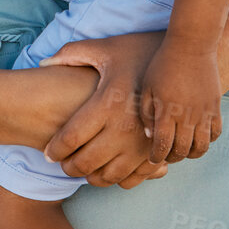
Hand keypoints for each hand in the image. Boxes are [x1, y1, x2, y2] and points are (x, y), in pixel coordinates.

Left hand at [38, 32, 165, 186]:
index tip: (48, 153)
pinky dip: (121, 180)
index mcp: (107, 103)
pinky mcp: (161, 147)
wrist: (186, 56)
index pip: (71, 138)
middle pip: (88, 162)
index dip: (55, 150)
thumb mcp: (104, 49)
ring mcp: (145, 141)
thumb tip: (42, 65)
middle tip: (63, 165)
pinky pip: (137, 177)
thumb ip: (71, 55)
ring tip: (86, 170)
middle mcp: (125, 126)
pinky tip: (112, 169)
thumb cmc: (139, 50)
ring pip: (112, 176)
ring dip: (95, 178)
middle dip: (70, 169)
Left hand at [139, 40, 222, 163]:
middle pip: (183, 150)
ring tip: (183, 149)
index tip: (153, 158)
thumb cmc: (163, 64)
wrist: (191, 45)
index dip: (157, 156)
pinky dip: (208, 141)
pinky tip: (198, 137)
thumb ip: (146, 113)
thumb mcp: (147, 87)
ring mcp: (204, 113)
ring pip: (202, 147)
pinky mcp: (216, 107)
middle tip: (166, 155)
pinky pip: (216, 133)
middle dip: (173, 157)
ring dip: (192, 153)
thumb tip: (151, 136)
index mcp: (167, 112)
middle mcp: (187, 116)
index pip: (163, 145)